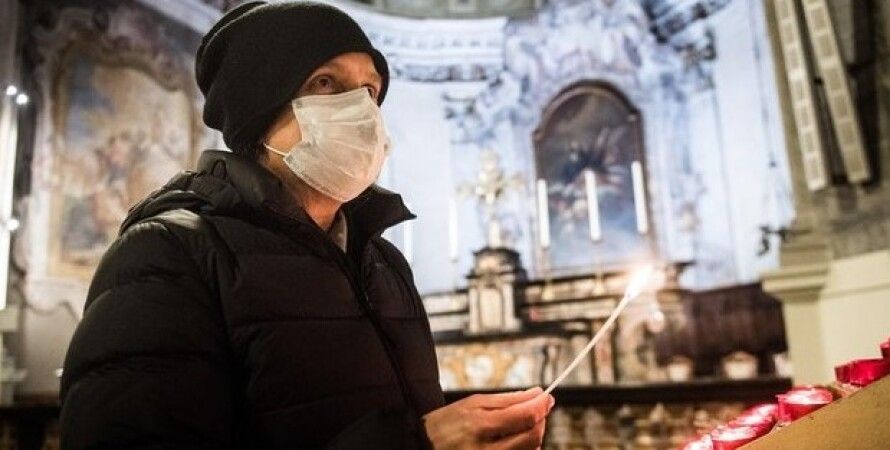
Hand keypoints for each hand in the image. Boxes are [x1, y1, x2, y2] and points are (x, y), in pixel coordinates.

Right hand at [422, 387, 554, 449]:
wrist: (422, 446)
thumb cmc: (447, 423)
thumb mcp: (473, 403)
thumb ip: (508, 399)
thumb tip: (538, 393)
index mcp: (480, 425)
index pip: (525, 417)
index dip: (542, 405)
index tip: (547, 396)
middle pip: (533, 437)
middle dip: (540, 420)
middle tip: (536, 409)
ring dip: (533, 436)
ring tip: (519, 425)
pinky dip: (524, 449)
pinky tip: (513, 440)